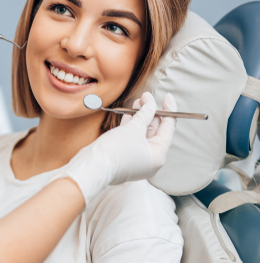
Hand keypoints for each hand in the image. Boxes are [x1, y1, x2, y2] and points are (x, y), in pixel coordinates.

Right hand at [49, 92, 176, 204]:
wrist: (93, 166)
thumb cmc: (116, 150)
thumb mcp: (134, 128)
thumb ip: (145, 114)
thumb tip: (151, 104)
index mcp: (158, 155)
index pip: (168, 129)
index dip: (168, 110)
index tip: (167, 96)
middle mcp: (150, 159)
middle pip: (155, 131)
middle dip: (150, 112)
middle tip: (146, 97)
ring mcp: (137, 159)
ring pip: (142, 134)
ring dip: (140, 117)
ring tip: (137, 102)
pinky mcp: (125, 158)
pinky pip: (132, 139)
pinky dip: (131, 127)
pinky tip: (128, 114)